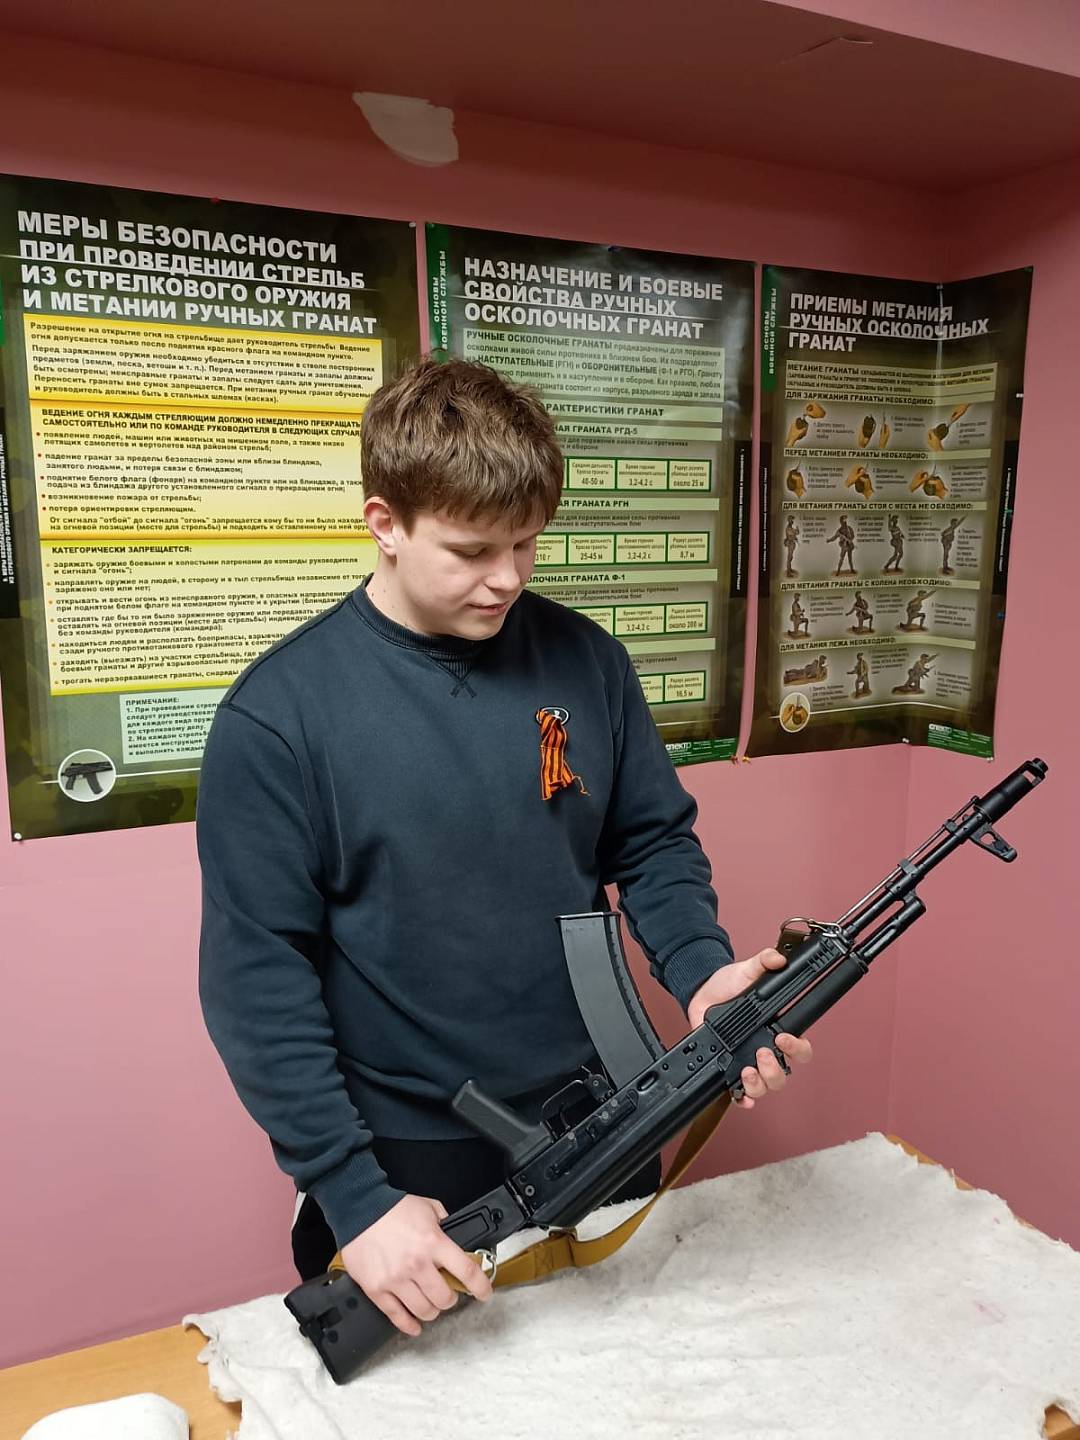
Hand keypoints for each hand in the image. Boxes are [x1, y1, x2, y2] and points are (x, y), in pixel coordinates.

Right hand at [339, 1193, 492, 1336]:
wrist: (359, 1209)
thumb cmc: (393, 1208)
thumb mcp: (429, 1207)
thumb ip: (446, 1223)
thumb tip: (456, 1236)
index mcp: (434, 1243)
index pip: (467, 1272)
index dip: (481, 1287)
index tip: (484, 1293)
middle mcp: (417, 1264)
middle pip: (445, 1299)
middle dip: (450, 1298)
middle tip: (447, 1293)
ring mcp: (396, 1279)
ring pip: (424, 1311)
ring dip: (432, 1310)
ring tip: (430, 1304)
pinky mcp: (377, 1289)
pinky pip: (397, 1316)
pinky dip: (408, 1325)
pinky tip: (414, 1325)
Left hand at [686, 948, 812, 1109]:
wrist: (702, 992)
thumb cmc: (729, 985)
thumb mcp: (747, 971)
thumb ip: (764, 962)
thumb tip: (778, 959)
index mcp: (777, 1029)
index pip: (800, 1049)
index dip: (797, 1048)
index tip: (783, 1037)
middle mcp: (766, 1049)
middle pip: (784, 1074)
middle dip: (775, 1069)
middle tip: (762, 1053)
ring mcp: (748, 1061)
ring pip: (765, 1086)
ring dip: (760, 1084)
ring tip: (747, 1069)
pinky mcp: (729, 1068)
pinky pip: (741, 1094)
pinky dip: (743, 1098)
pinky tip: (740, 1094)